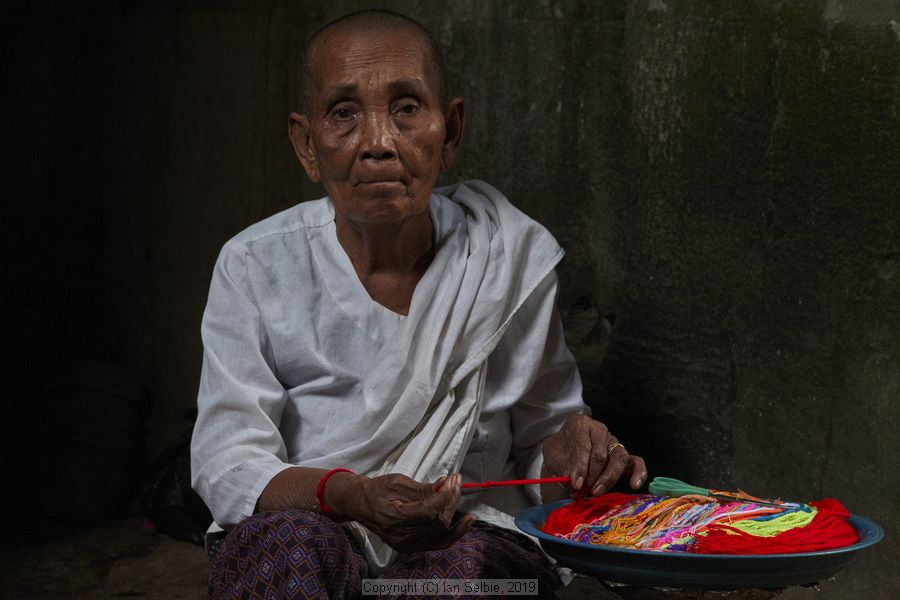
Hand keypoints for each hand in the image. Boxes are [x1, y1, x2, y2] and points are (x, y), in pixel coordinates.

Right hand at [337, 472, 474, 552]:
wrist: (360, 504)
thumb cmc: (377, 490)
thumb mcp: (398, 482)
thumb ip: (423, 488)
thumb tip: (446, 486)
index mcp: (393, 518)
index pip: (428, 511)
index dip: (444, 496)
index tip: (452, 479)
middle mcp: (400, 537)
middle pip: (437, 521)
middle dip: (450, 499)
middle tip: (455, 481)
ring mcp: (406, 545)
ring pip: (440, 530)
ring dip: (452, 509)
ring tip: (456, 490)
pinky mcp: (412, 546)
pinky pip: (438, 542)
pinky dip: (454, 532)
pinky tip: (467, 522)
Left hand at [542, 415, 647, 496]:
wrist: (563, 451)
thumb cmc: (559, 451)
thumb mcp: (553, 455)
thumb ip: (562, 466)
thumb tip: (574, 481)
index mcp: (580, 424)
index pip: (583, 446)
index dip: (580, 467)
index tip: (575, 484)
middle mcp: (599, 430)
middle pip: (601, 454)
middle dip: (591, 477)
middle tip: (582, 492)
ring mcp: (613, 441)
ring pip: (618, 458)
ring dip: (608, 478)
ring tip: (597, 492)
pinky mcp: (623, 455)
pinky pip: (636, 462)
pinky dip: (638, 473)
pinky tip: (634, 485)